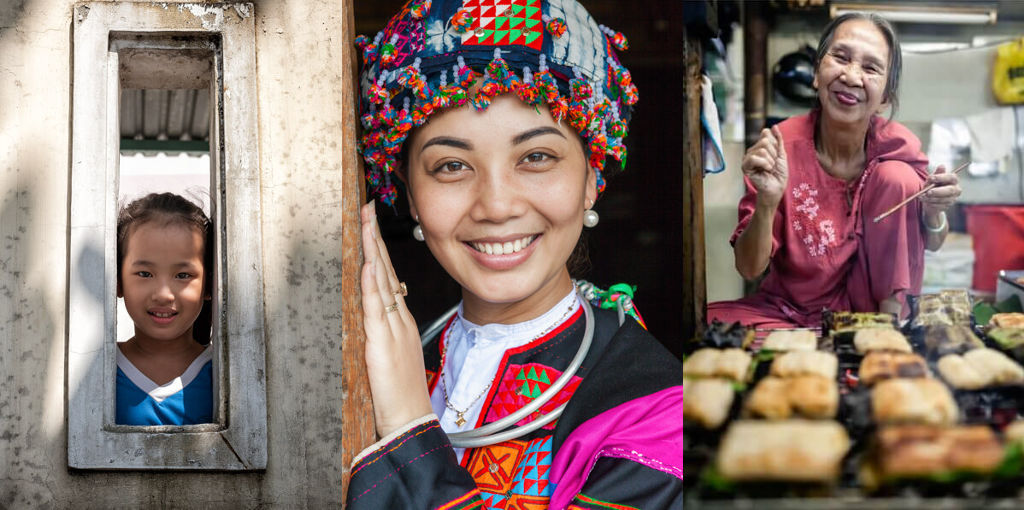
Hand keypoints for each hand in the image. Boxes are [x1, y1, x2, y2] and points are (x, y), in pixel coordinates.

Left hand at [360, 202, 432, 436]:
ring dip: (372, 250)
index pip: (388, 275)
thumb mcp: (395, 353)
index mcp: (401, 320)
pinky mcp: (382, 343)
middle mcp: (399, 318)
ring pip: (382, 281)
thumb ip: (389, 330)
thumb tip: (382, 308)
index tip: (371, 223)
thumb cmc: (402, 392)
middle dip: (375, 237)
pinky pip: (377, 308)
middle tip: (368, 208)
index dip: (379, 248)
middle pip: (386, 269)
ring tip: (366, 223)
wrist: (411, 418)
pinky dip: (372, 286)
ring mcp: (392, 328)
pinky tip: (368, 266)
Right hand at [741, 126, 788, 207]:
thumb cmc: (779, 173)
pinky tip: (765, 170)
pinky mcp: (745, 166)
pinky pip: (753, 158)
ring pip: (761, 150)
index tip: (776, 157)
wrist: (777, 187)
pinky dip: (764, 164)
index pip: (766, 135)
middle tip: (772, 165)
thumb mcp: (781, 154)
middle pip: (765, 142)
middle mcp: (752, 151)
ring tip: (769, 169)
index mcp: (759, 147)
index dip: (775, 146)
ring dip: (770, 161)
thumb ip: (778, 139)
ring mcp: (747, 158)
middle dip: (774, 154)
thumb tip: (773, 126)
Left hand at [921, 164, 960, 218]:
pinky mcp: (948, 206)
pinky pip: (940, 206)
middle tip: (927, 192)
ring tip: (921, 197)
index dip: (941, 177)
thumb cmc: (932, 185)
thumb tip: (942, 165)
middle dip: (938, 191)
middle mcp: (956, 189)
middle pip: (950, 190)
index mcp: (953, 179)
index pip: (951, 177)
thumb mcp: (932, 179)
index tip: (930, 178)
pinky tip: (925, 201)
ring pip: (944, 199)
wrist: (930, 199)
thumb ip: (936, 174)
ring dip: (931, 199)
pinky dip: (931, 204)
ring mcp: (953, 198)